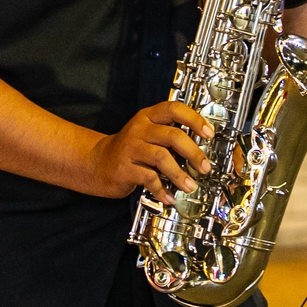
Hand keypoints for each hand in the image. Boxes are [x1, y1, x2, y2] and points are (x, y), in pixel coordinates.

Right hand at [83, 101, 213, 203]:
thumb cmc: (130, 150)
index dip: (194, 119)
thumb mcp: (148, 134)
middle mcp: (139, 129)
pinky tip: (170, 196)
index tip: (209, 133)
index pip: (174, 109)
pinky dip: (163, 190)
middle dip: (193, 153)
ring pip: (162, 158)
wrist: (97, 163)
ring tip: (190, 186)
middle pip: (173, 136)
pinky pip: (149, 178)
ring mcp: (130, 148)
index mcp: (148, 116)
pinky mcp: (124, 168)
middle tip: (204, 167)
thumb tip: (202, 148)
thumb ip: (170, 135)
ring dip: (180, 175)